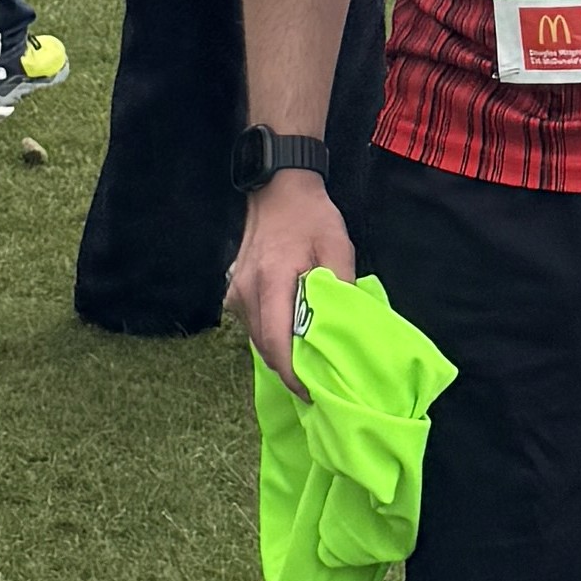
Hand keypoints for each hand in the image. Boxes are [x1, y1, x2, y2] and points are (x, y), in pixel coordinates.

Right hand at [232, 171, 354, 390]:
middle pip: (263, 346)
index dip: (292, 373)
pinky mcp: (235, 291)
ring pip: (256, 339)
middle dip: (288, 370)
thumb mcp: (338, 248)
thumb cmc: (311, 218)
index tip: (313, 390)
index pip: (275, 340)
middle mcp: (246, 291)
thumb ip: (340, 288)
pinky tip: (293, 338)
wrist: (278, 189)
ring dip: (280, 354)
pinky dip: (272, 337)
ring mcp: (236, 292)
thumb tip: (345, 329)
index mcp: (272, 280)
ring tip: (309, 364)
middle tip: (317, 382)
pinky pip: (253, 325)